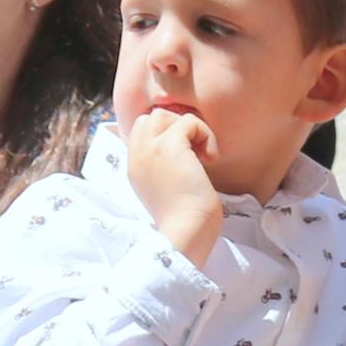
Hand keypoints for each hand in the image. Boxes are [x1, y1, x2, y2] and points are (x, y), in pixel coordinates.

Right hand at [121, 105, 225, 260]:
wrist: (184, 232)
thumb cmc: (183, 220)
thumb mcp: (166, 191)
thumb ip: (165, 170)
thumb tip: (189, 153)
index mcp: (135, 167)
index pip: (142, 131)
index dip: (166, 134)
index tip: (186, 155)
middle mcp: (137, 155)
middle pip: (151, 117)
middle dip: (176, 127)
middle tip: (194, 152)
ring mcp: (150, 148)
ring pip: (166, 114)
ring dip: (189, 128)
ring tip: (202, 154)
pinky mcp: (170, 146)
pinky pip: (190, 121)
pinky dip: (205, 135)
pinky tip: (211, 159)